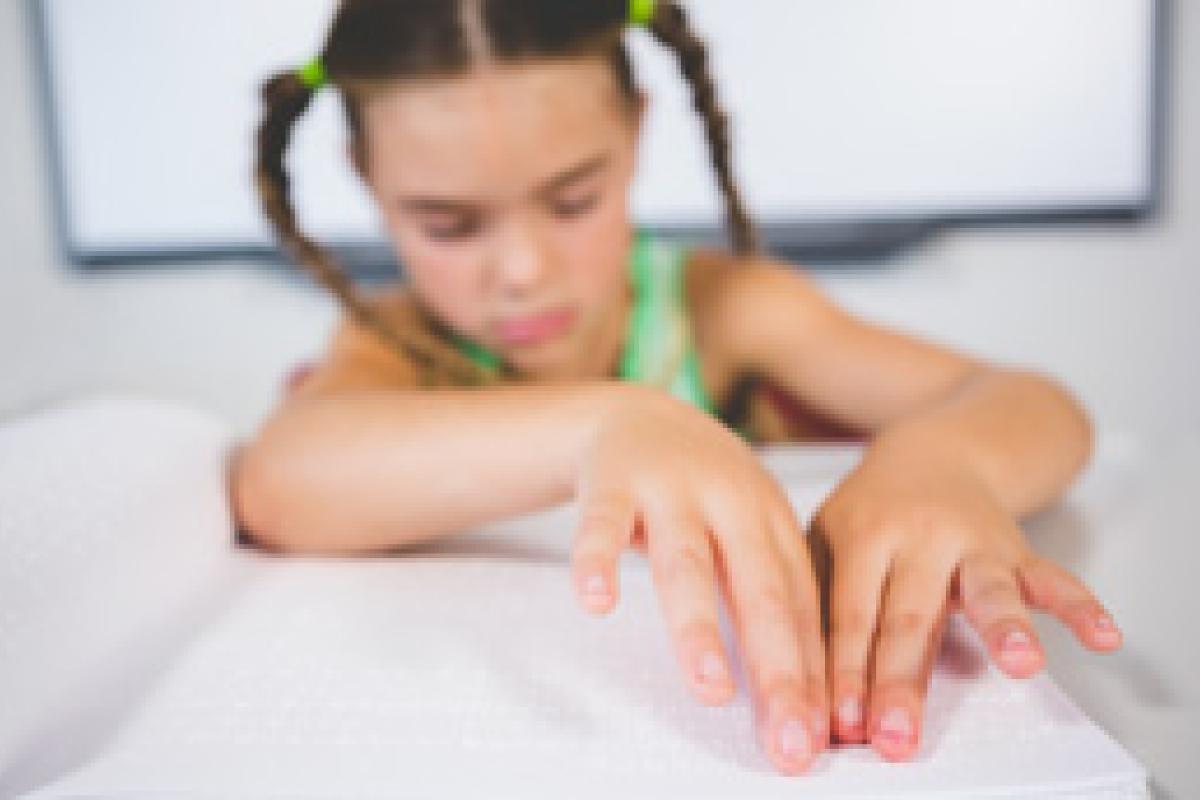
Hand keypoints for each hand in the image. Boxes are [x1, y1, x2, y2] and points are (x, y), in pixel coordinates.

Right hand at [571, 386, 827, 774]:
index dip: (811, 673)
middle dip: (779, 668)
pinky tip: (596, 602)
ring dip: (698, 629)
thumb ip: (771, 597)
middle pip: (760, 590)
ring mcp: (670, 489)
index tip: (816, 737)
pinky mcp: (612, 482)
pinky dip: (597, 561)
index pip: (801, 605)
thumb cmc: (705, 488)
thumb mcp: (750, 527)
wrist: (639, 411)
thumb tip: (803, 694)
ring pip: (685, 564)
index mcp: (772, 520)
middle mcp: (730, 501)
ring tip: (710, 690)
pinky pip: (601, 525)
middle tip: (788, 737)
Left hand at [811, 435, 1122, 760]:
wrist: (933, 452)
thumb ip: (815, 595)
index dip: (845, 669)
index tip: (841, 721)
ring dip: (1005, 627)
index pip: (851, 613)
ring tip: (1019, 665)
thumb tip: (797, 676)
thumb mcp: (826, 535)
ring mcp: (973, 542)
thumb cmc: (871, 512)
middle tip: (894, 733)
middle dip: (901, 680)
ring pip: (989, 588)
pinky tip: (1104, 637)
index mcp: (864, 535)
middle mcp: (920, 537)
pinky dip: (1081, 606)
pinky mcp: (1018, 549)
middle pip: (910, 616)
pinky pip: (1053, 578)